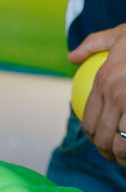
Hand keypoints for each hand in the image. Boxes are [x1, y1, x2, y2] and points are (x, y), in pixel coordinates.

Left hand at [69, 23, 125, 166]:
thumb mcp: (120, 33)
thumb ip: (93, 44)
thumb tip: (70, 57)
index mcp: (104, 80)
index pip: (89, 120)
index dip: (92, 137)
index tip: (99, 141)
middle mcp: (115, 94)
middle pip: (102, 137)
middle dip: (107, 153)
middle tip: (115, 157)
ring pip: (121, 143)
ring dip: (123, 158)